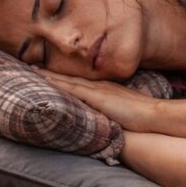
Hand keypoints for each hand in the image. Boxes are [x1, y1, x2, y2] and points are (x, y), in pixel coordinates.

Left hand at [35, 68, 160, 132]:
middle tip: (31, 66)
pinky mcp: (96, 96)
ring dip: (50, 75)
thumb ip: (115, 112)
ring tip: (32, 70)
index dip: (63, 77)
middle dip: (51, 73)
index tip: (47, 73)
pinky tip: (45, 80)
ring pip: (68, 80)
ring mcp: (97, 90)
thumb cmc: (144, 117)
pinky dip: (58, 83)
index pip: (79, 82)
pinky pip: (72, 88)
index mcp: (105, 89)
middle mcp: (99, 86)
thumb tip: (109, 120)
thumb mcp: (126, 111)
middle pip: (70, 78)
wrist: (154, 115)